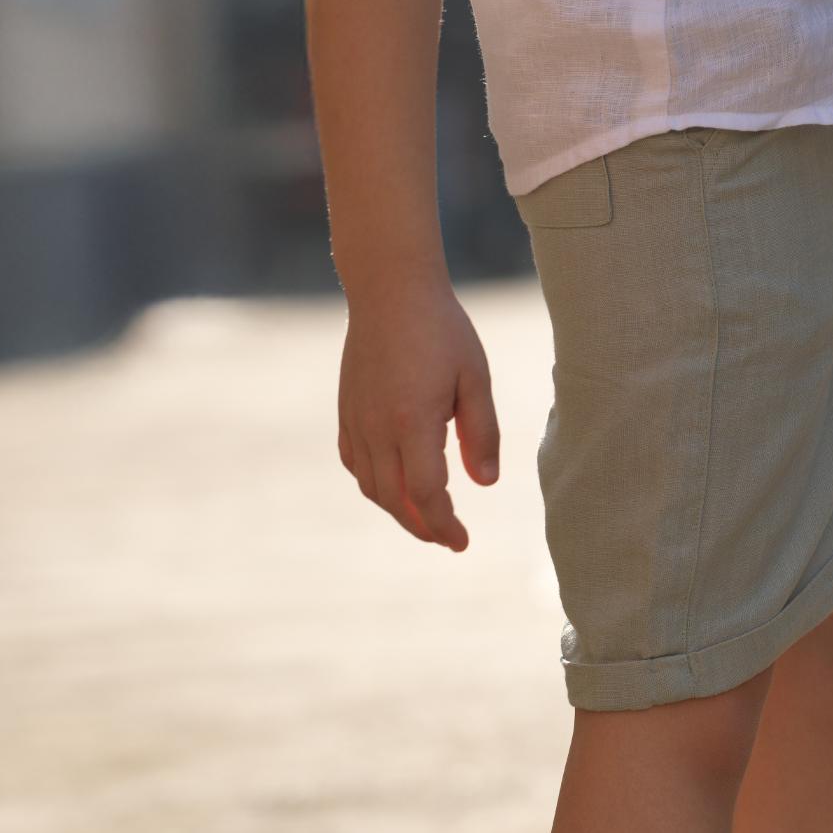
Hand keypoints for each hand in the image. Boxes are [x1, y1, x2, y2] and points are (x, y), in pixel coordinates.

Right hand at [336, 283, 501, 549]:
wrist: (389, 290)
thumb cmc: (441, 330)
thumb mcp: (475, 378)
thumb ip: (482, 433)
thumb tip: (485, 484)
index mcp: (413, 423)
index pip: (426, 494)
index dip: (444, 525)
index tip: (462, 542)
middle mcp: (377, 429)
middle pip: (394, 500)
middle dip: (422, 527)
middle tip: (447, 538)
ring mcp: (356, 420)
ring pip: (371, 486)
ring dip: (397, 509)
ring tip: (426, 517)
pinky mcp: (346, 410)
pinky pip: (354, 463)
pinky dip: (374, 484)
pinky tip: (393, 484)